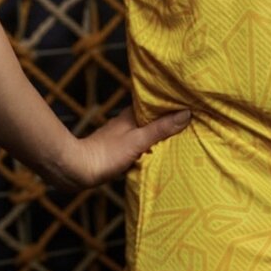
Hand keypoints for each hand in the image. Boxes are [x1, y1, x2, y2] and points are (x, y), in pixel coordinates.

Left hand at [51, 104, 191, 191]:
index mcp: (132, 114)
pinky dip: (153, 144)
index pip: (156, 102)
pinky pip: (142, 143)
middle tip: (193, 117)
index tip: (190, 100)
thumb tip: (186, 113)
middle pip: (154, 116)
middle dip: (169, 116)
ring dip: (161, 132)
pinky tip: (161, 151)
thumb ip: (160, 128)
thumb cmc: (106, 154)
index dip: (171, 101)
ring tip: (182, 134)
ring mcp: (123, 135)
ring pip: (148, 130)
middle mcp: (128, 121)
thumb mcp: (138, 140)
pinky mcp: (120, 150)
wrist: (77, 170)